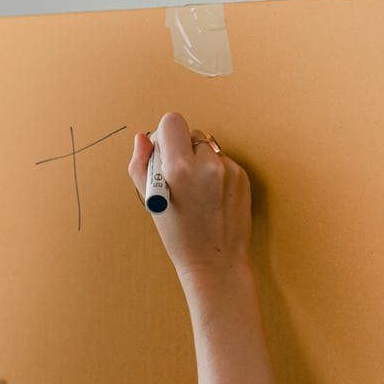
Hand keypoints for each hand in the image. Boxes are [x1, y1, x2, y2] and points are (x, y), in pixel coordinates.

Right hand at [127, 112, 251, 284]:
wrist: (216, 262)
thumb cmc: (178, 235)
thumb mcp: (150, 201)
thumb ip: (141, 164)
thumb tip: (143, 138)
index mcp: (179, 168)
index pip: (172, 122)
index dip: (165, 135)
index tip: (165, 153)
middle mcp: (207, 165)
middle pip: (191, 133)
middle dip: (182, 149)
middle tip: (179, 177)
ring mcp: (228, 170)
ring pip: (208, 147)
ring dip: (200, 161)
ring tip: (197, 191)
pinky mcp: (242, 176)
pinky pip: (223, 161)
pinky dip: (215, 173)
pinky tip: (212, 197)